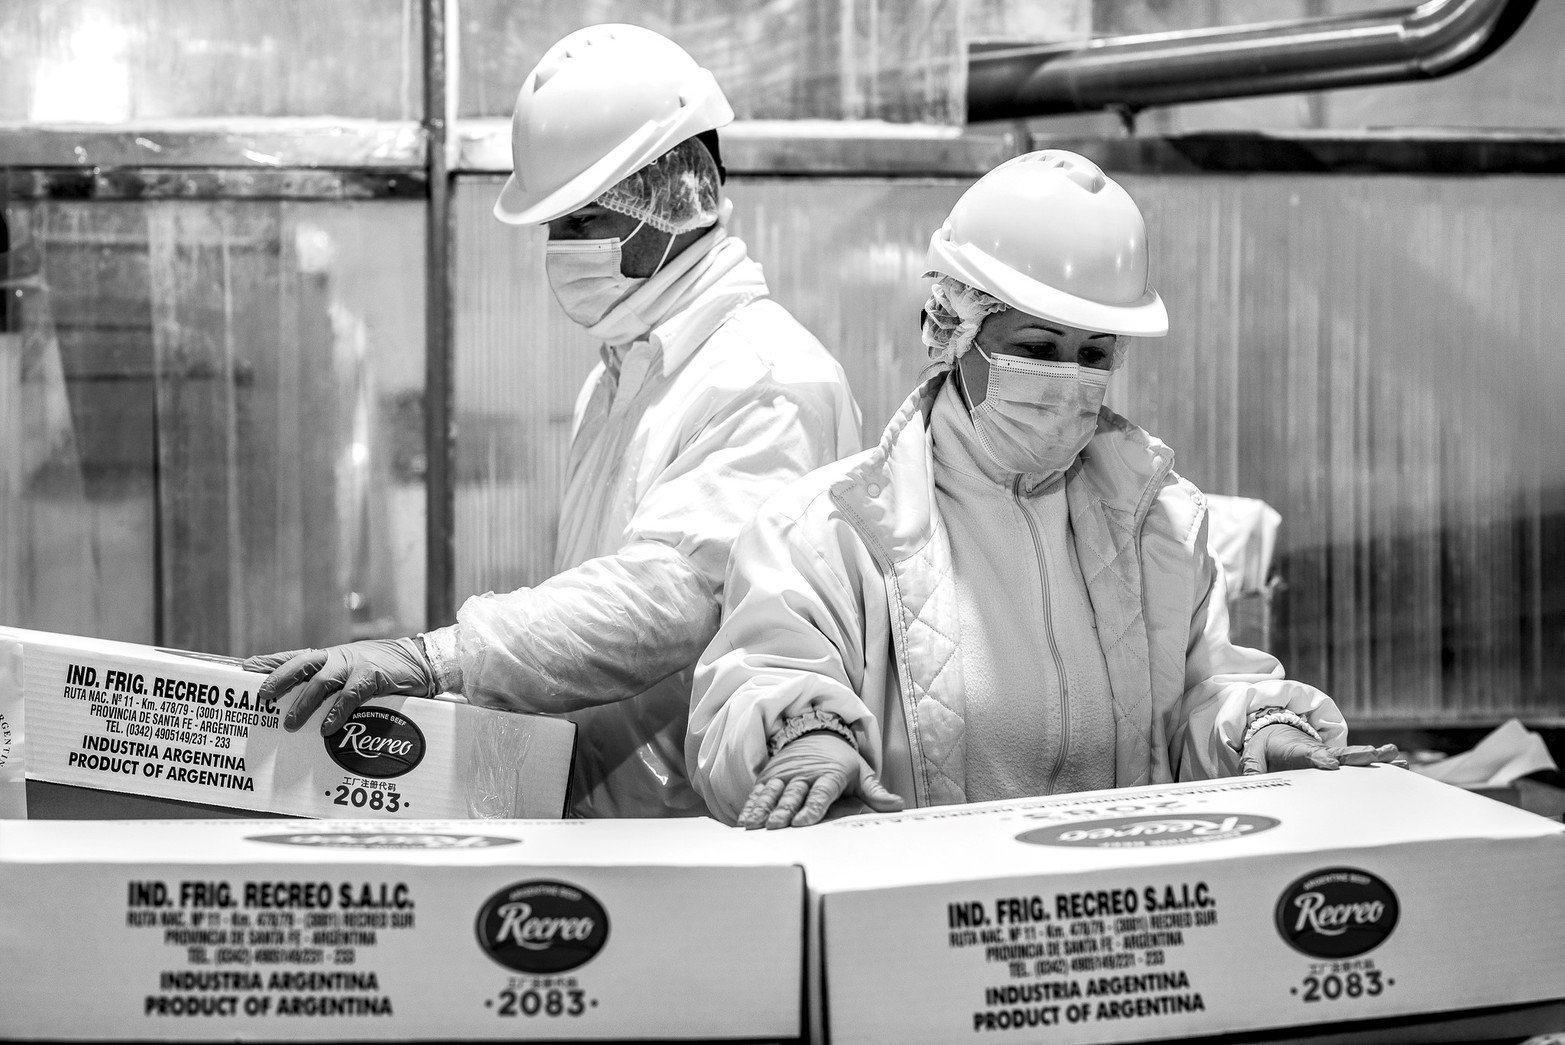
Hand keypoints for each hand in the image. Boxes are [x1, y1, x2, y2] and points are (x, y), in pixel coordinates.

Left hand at [244, 638, 434, 735]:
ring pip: (321, 681)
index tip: (244, 670)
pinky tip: (327, 727)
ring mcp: (354, 665)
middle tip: (262, 697)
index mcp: (327, 657)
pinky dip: (337, 712)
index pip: (291, 657)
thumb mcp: (347, 671)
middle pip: (300, 664)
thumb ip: (324, 681)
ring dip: (304, 703)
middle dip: (279, 678)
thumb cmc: (379, 670)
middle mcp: (336, 658)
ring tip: (290, 724)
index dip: (268, 663)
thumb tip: (295, 700)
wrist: (418, 661)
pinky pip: (350, 695)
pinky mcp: (372, 676)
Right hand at [738, 733, 903, 829]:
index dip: (811, 808)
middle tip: (775, 826)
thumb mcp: (862, 773)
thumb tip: (898, 805)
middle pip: (794, 794)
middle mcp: (805, 772)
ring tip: (754, 825)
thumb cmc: (842, 762)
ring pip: (773, 791)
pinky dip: (752, 804)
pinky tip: (746, 820)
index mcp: (830, 773)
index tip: (802, 822)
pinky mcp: (771, 774)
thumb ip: (876, 793)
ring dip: (763, 808)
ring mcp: (785, 773)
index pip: (821, 793)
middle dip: (784, 810)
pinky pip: (760, 790)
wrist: (817, 733)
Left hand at [1241, 723, 1405, 774]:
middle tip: (1377, 754)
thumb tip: (1250, 781)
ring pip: (1354, 757)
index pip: (1309, 755)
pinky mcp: (1336, 760)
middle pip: (1339, 753)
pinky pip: (1358, 763)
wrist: (1274, 731)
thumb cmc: (1265, 746)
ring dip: (1376, 757)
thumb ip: (1252, 768)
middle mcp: (1317, 752)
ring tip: (1398, 758)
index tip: (1333, 765)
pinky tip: (1400, 765)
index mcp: (1296, 750)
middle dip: (1357, 754)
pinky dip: (1379, 763)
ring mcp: (1329, 756)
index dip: (1321, 759)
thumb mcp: (1253, 755)